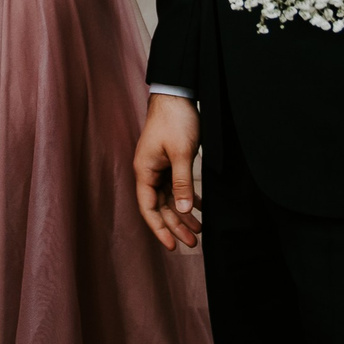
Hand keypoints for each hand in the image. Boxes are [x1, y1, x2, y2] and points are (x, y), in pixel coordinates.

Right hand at [132, 91, 203, 248]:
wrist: (176, 96)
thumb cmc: (175, 121)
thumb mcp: (181, 154)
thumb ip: (181, 184)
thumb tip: (181, 211)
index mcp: (145, 171)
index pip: (148, 208)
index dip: (159, 228)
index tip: (172, 247)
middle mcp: (148, 172)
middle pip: (160, 206)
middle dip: (175, 225)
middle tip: (193, 243)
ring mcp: (158, 167)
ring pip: (168, 198)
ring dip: (182, 214)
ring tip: (199, 231)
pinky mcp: (168, 161)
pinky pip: (175, 187)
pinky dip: (185, 198)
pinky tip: (197, 208)